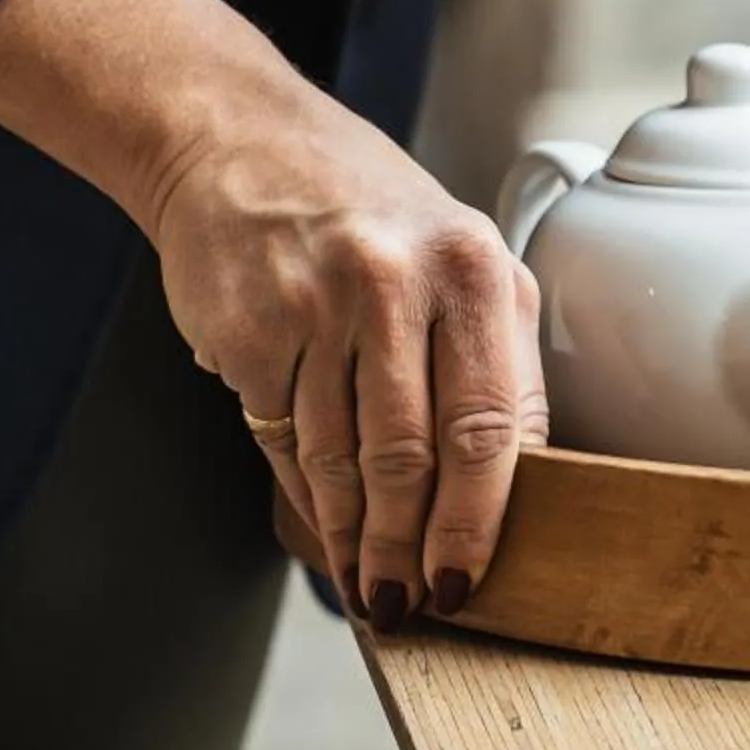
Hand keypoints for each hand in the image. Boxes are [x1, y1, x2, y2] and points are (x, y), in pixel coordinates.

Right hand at [0, 0, 546, 626]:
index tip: (472, 575)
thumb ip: (490, 359)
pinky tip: (322, 527)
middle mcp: (401, 283)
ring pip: (343, 461)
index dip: (482, 517)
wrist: (239, 145)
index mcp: (475, 270)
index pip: (493, 423)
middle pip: (415, 457)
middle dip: (413, 549)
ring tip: (368, 586)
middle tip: (413, 604)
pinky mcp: (250, 330)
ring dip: (358, 539)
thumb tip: (510, 490)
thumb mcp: (457, 260)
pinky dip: (304, 496)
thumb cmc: (366, 213)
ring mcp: (319, 306)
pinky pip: (283, 442)